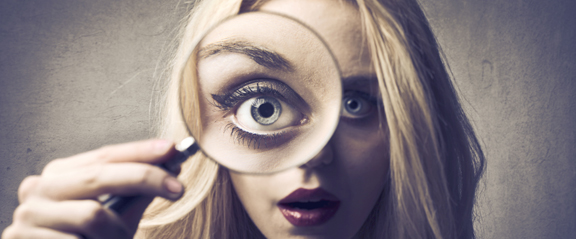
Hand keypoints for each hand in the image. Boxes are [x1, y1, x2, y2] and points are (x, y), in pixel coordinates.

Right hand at [2, 139, 183, 238]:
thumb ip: (138, 193)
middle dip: (144, 179)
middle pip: (100, 175)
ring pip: (92, 214)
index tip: (173, 149)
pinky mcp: (21, 238)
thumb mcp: (115, 217)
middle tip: (177, 188)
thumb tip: (172, 166)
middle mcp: (39, 188)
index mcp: (61, 175)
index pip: (105, 155)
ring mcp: (28, 214)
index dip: (140, 151)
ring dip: (116, 232)